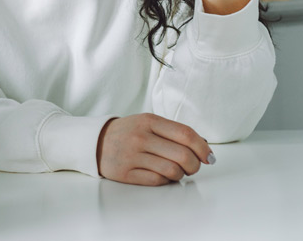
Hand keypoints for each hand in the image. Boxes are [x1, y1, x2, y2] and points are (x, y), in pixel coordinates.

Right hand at [97, 114, 213, 185]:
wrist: (94, 142)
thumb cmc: (128, 133)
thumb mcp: (147, 123)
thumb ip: (172, 132)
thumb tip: (204, 148)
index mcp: (148, 121)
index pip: (185, 134)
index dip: (203, 148)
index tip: (209, 157)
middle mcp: (140, 137)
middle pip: (183, 155)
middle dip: (194, 165)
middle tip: (192, 167)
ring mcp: (132, 155)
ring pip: (172, 170)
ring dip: (180, 174)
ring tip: (176, 171)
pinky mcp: (125, 173)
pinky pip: (157, 180)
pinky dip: (165, 180)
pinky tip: (162, 175)